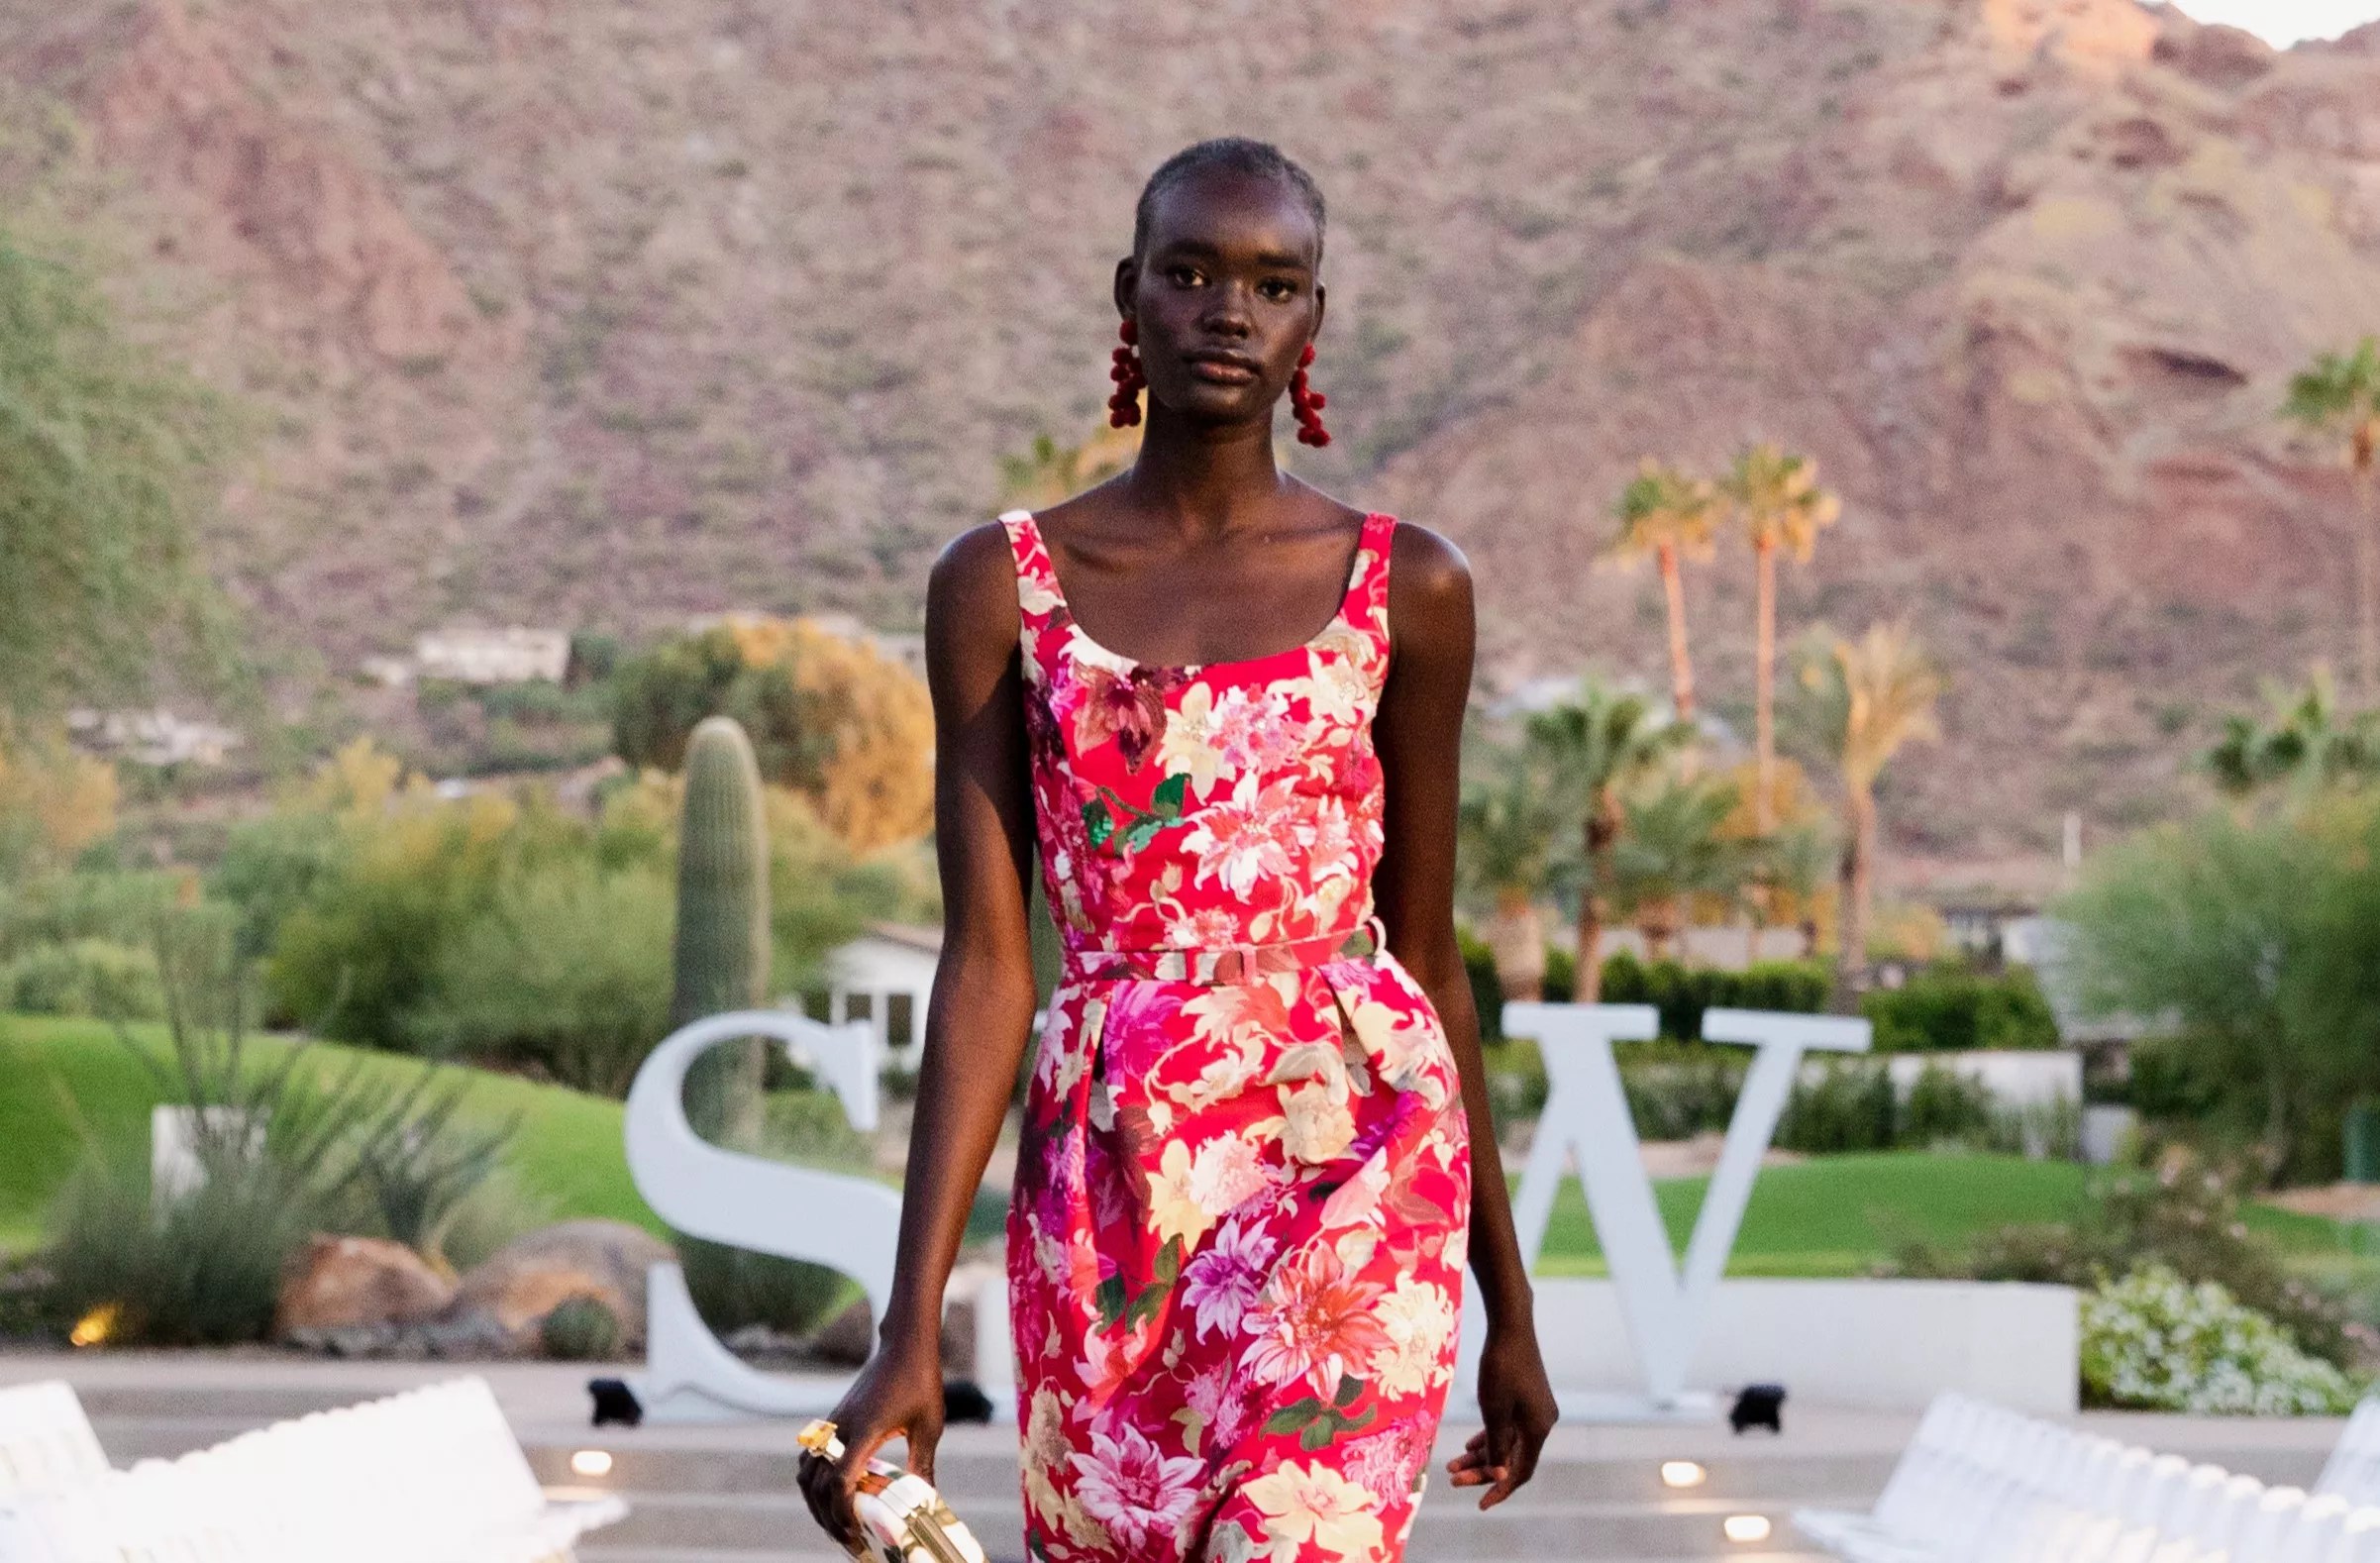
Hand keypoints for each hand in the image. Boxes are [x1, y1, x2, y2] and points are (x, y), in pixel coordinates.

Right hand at [795, 1329, 945, 1550]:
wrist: (905, 1345)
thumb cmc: (921, 1381)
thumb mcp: (929, 1426)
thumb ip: (922, 1465)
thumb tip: (928, 1501)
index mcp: (865, 1431)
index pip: (840, 1481)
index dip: (842, 1511)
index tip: (854, 1532)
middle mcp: (841, 1428)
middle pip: (817, 1484)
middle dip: (827, 1517)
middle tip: (847, 1539)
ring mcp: (834, 1423)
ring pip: (807, 1471)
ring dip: (815, 1501)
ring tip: (836, 1522)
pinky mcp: (834, 1420)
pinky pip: (812, 1456)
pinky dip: (814, 1480)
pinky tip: (833, 1494)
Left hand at [1447, 1320, 1556, 1508]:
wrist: (1510, 1325)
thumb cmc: (1500, 1367)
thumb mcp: (1494, 1411)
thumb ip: (1497, 1446)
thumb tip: (1500, 1478)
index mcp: (1539, 1429)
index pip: (1520, 1471)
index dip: (1500, 1489)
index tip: (1480, 1504)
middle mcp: (1543, 1423)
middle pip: (1512, 1458)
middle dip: (1483, 1471)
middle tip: (1453, 1478)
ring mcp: (1536, 1410)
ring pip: (1508, 1442)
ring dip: (1483, 1454)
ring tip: (1453, 1465)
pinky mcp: (1528, 1398)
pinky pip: (1509, 1427)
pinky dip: (1491, 1437)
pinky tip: (1470, 1444)